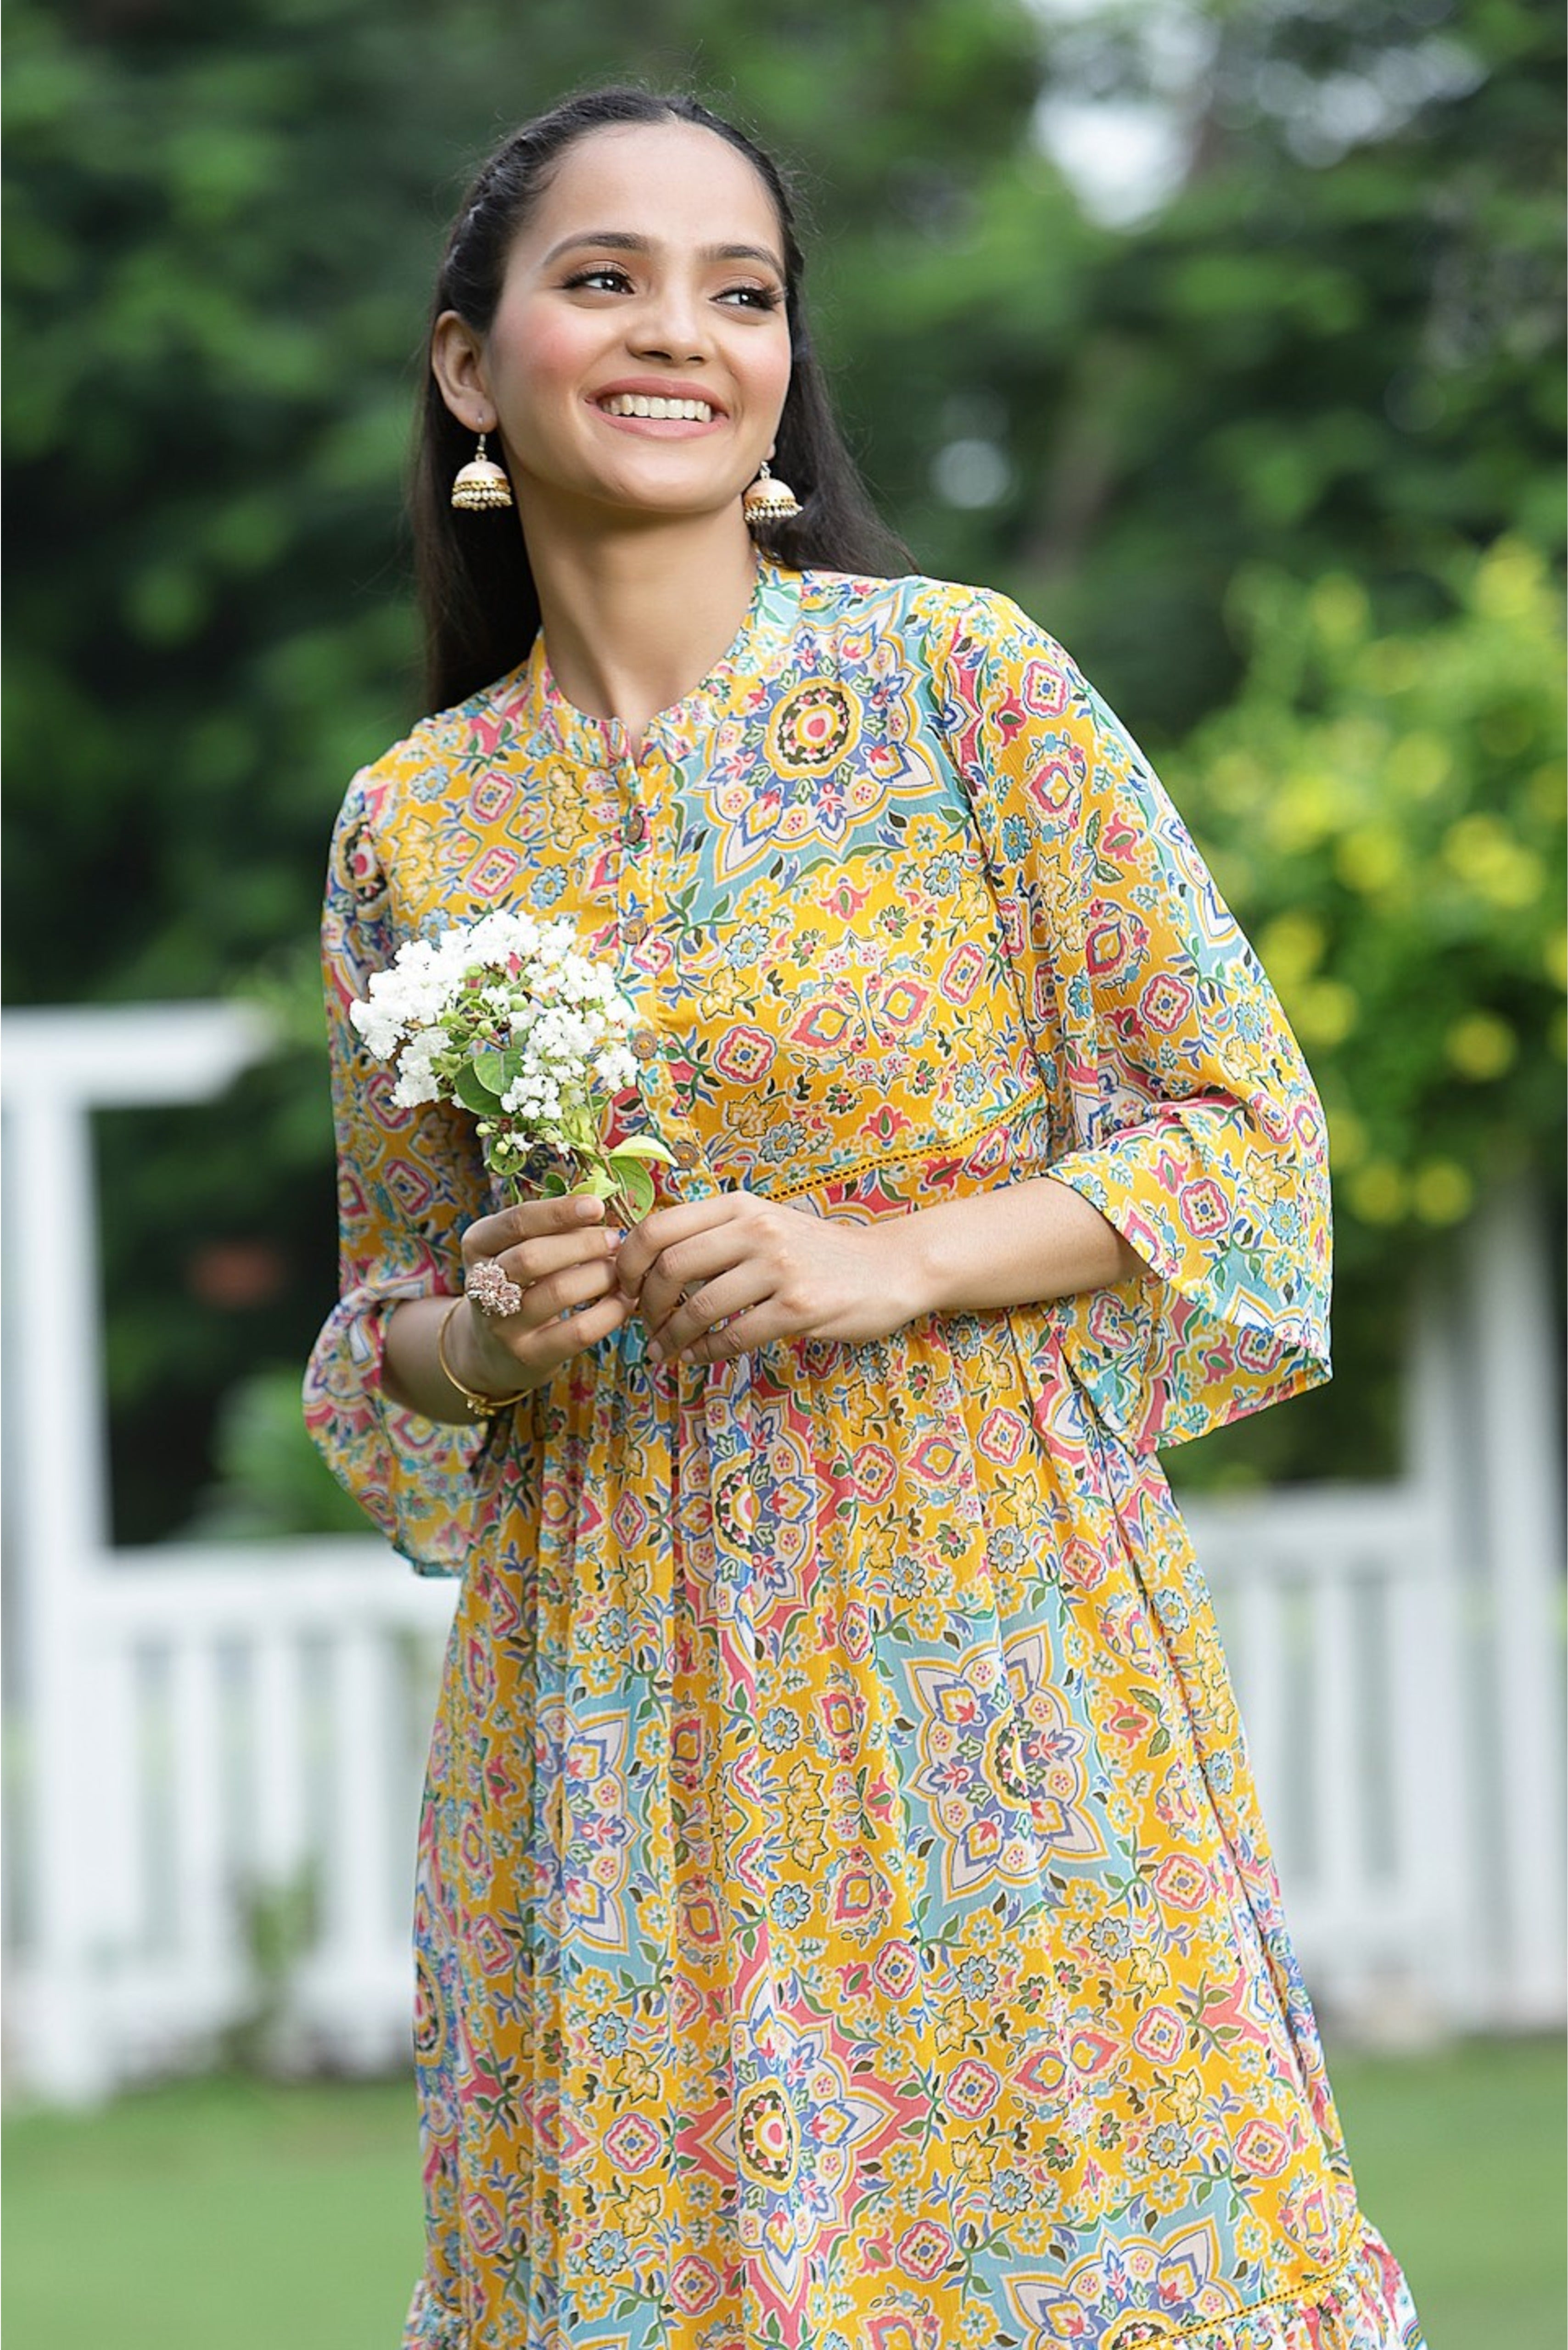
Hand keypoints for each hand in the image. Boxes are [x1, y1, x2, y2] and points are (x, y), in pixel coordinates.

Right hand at [454, 1192, 629, 1393]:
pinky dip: (609, 1311)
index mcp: (478, 1245)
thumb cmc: (520, 1283)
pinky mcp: (529, 1355)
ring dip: (599, 1275)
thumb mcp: (519, 1249)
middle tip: (616, 1240)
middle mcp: (481, 1284)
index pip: (517, 1221)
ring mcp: (502, 1324)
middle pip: (533, 1257)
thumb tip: (600, 1210)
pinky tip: (625, 1300)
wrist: (491, 1350)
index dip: (559, 1212)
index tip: (597, 1206)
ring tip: (622, 1269)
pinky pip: (577, 1330)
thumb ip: (551, 1229)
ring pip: (557, 1292)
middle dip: (583, 1244)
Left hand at [613, 1188, 922, 1364]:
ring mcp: (779, 1268)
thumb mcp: (764, 1223)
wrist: (888, 1267)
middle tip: (644, 1325)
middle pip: (670, 1267)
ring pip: (699, 1307)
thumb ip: (714, 1234)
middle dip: (645, 1305)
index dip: (629, 1263)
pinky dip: (706, 1352)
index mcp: (739, 1205)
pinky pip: (735, 1336)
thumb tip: (648, 1261)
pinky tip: (697, 1358)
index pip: (659, 1226)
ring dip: (671, 1337)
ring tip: (662, 1351)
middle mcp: (756, 1229)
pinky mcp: (799, 1307)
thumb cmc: (816, 1251)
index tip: (626, 1289)